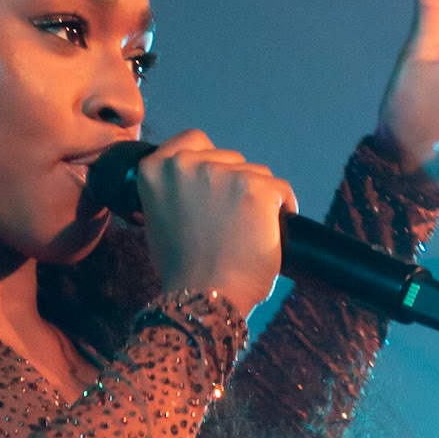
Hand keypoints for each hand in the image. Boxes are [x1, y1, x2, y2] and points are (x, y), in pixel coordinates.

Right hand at [136, 130, 297, 317]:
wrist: (205, 297)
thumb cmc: (182, 269)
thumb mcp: (157, 221)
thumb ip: (172, 194)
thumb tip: (192, 189)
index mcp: (156, 170)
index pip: (192, 140)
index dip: (209, 158)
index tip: (216, 177)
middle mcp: (188, 164)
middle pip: (229, 157)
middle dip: (235, 182)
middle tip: (231, 219)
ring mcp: (224, 174)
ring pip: (256, 173)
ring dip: (258, 197)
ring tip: (249, 231)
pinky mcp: (257, 188)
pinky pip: (280, 190)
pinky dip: (282, 208)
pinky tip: (272, 231)